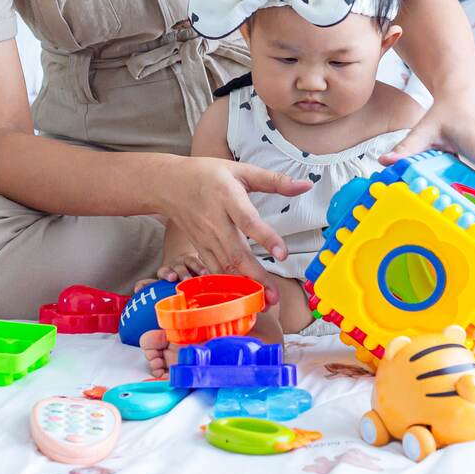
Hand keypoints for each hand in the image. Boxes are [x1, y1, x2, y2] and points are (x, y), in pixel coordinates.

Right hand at [155, 156, 310, 304]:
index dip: (265, 238)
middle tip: (274, 296)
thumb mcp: (241, 170)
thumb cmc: (208, 174)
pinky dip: (227, 286)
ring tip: (264, 303)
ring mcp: (205, 238)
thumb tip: (306, 185)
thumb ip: (274, 180)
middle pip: (235, 252)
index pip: (248, 220)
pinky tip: (241, 298)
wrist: (168, 184)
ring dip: (243, 287)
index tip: (282, 254)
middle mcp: (215, 220)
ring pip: (224, 266)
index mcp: (227, 197)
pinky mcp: (199, 248)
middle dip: (256, 276)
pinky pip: (213, 270)